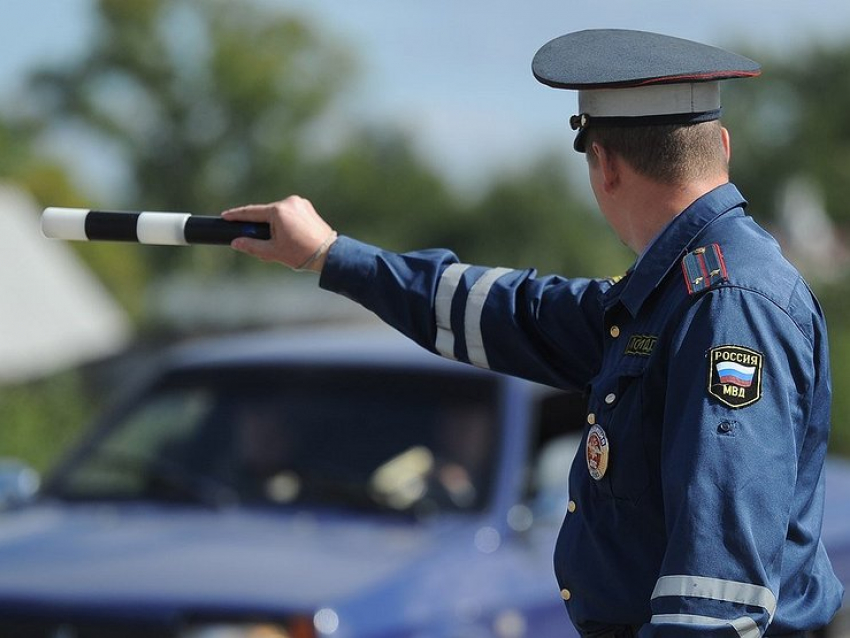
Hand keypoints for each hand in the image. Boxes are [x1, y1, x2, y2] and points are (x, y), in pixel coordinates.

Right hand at [222, 196, 336, 271]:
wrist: (328, 254)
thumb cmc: (301, 254)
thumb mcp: (272, 252)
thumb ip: (251, 246)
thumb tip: (235, 243)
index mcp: (279, 211)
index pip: (252, 212)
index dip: (237, 215)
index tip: (225, 216)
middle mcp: (290, 202)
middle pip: (266, 213)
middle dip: (259, 225)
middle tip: (255, 239)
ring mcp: (300, 203)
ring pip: (278, 213)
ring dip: (273, 224)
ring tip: (279, 242)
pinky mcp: (307, 207)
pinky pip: (289, 213)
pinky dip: (284, 222)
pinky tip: (288, 235)